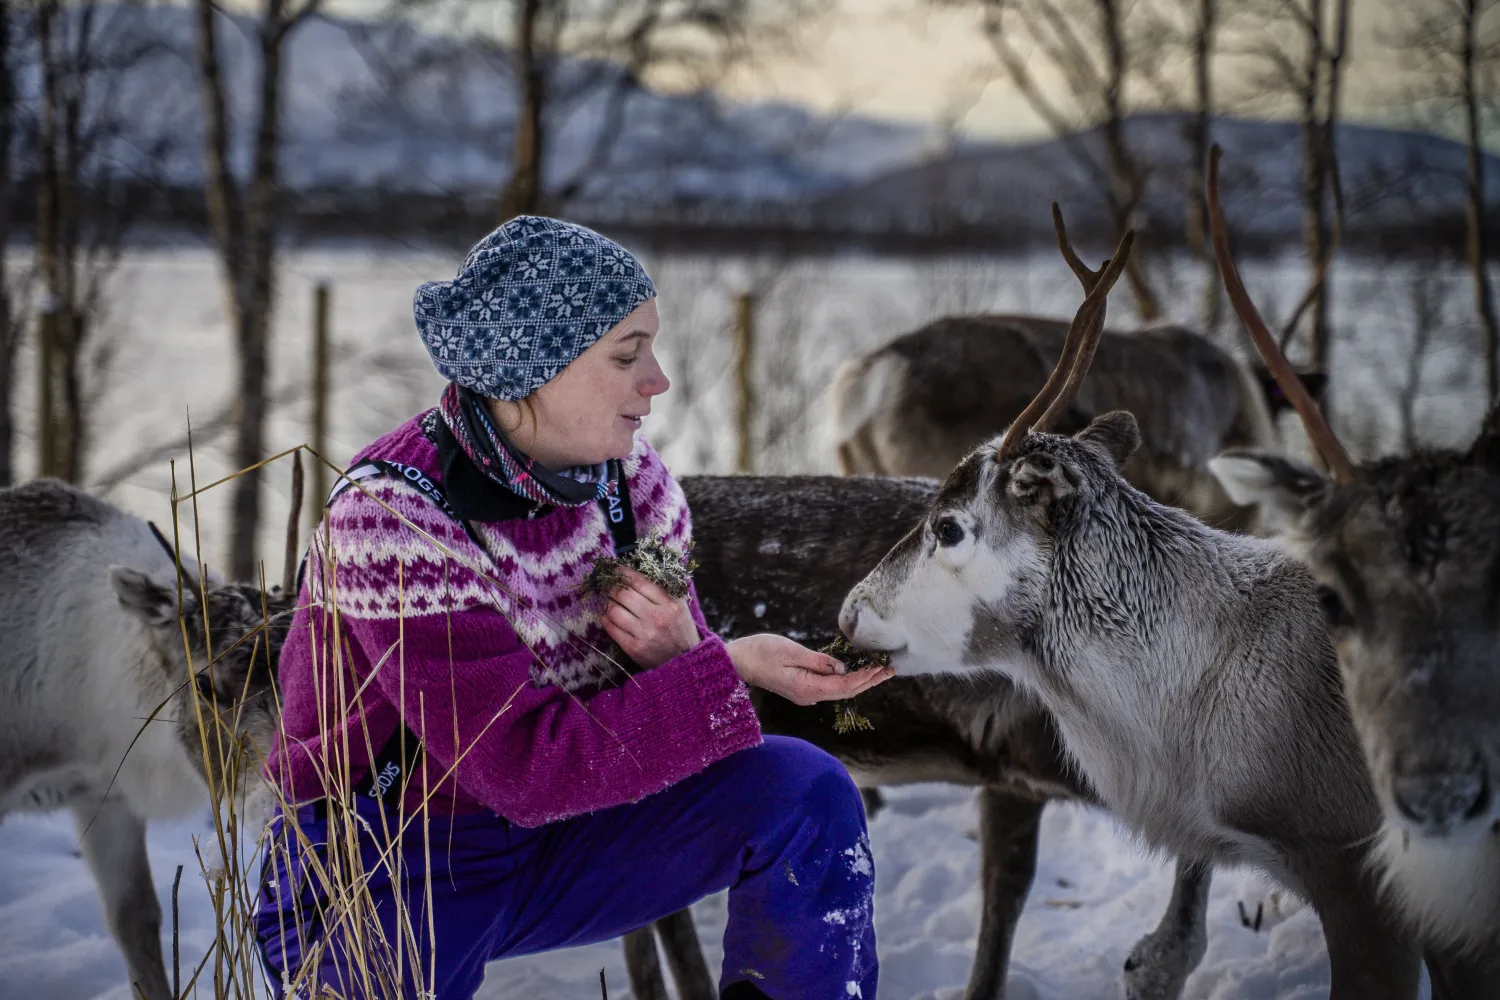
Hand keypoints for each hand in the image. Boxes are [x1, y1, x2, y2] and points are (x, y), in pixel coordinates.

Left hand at [601, 566, 700, 668]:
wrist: (685, 661)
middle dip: (613, 587)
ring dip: (607, 603)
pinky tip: (606, 616)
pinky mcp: (635, 649)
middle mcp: (657, 617)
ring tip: (607, 600)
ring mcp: (645, 634)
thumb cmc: (681, 630)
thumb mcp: (680, 606)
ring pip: (615, 611)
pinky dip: (605, 619)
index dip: (625, 573)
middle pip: (624, 594)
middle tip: (610, 585)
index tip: (617, 570)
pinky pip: (612, 629)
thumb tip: (640, 570)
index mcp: (670, 604)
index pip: (640, 582)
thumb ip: (664, 588)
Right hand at [725, 633, 895, 705]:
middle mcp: (808, 696)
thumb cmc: (760, 653)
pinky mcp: (801, 688)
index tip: (882, 667)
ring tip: (879, 669)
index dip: (866, 678)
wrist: (736, 662)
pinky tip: (855, 671)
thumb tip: (843, 668)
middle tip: (891, 669)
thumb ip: (819, 661)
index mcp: (807, 689)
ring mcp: (804, 694)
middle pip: (846, 691)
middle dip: (869, 681)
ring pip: (839, 690)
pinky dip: (846, 679)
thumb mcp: (791, 652)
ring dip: (860, 680)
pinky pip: (829, 686)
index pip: (845, 686)